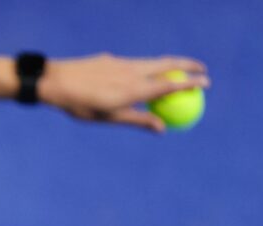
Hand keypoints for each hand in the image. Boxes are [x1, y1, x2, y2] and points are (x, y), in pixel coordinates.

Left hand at [38, 53, 209, 132]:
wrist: (55, 82)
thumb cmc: (81, 106)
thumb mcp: (109, 118)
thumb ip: (137, 120)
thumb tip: (162, 128)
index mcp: (134, 88)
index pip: (171, 83)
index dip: (191, 82)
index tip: (207, 83)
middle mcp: (131, 71)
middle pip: (167, 63)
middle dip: (188, 64)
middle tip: (202, 70)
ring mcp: (121, 62)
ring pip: (151, 61)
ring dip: (168, 64)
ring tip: (178, 70)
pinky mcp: (110, 59)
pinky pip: (134, 63)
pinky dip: (146, 67)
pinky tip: (140, 75)